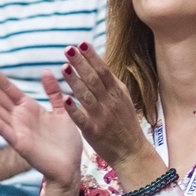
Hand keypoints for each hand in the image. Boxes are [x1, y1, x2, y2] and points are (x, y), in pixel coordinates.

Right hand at [0, 62, 82, 188]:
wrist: (69, 168)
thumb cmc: (66, 142)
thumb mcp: (62, 111)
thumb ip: (53, 92)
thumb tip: (45, 71)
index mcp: (28, 108)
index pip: (7, 88)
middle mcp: (19, 117)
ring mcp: (17, 130)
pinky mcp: (19, 143)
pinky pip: (4, 129)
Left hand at [59, 43, 152, 170]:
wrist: (132, 151)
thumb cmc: (125, 123)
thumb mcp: (122, 99)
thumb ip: (110, 83)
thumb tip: (98, 63)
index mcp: (117, 92)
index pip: (103, 70)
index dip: (92, 57)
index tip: (81, 43)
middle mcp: (110, 101)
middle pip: (94, 79)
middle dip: (81, 63)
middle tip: (68, 49)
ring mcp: (102, 116)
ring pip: (86, 95)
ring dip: (75, 81)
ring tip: (64, 67)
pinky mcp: (93, 131)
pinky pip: (81, 118)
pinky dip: (74, 109)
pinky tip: (64, 99)